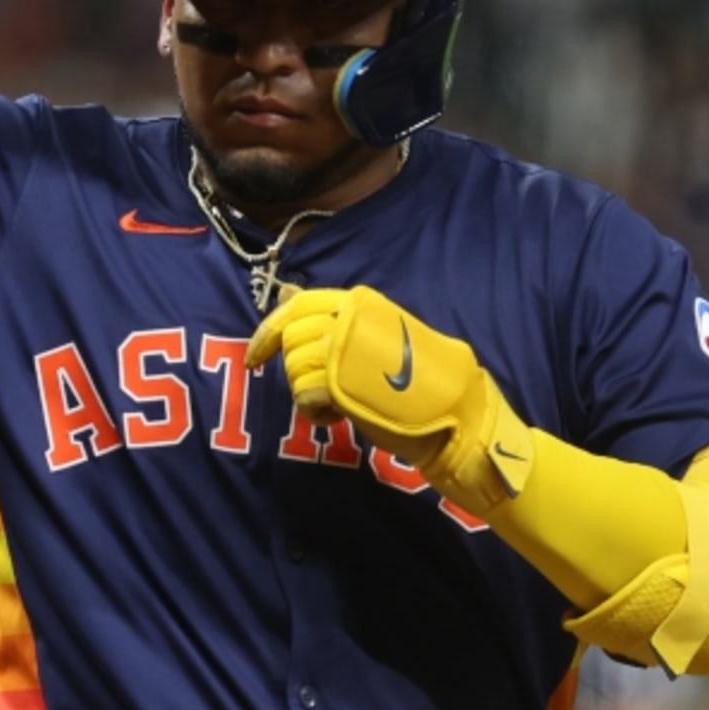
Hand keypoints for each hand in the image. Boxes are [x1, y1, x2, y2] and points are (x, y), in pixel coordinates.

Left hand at [245, 285, 531, 497]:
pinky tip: (338, 418)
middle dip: (297, 371)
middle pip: (292, 341)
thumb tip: (284, 291)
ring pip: (294, 369)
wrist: (453, 413)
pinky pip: (303, 396)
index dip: (268, 331)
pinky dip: (314, 413)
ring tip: (340, 405)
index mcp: (360, 302)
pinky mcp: (341, 382)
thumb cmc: (414, 378)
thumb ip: (327, 315)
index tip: (254, 357)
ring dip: (308, 394)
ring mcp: (344, 348)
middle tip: (326, 391)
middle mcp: (349, 317)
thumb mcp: (368, 336)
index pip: (297, 305)